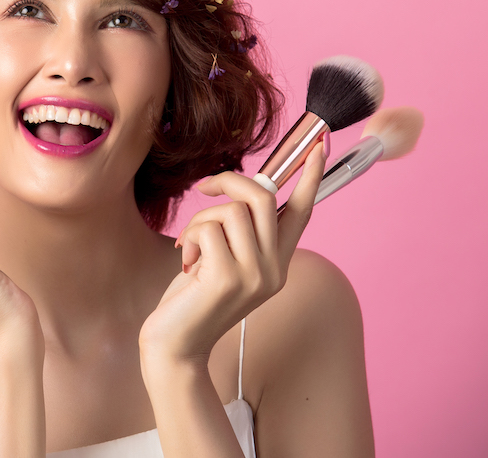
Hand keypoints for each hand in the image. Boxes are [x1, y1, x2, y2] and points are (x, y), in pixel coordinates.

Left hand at [139, 142, 325, 364]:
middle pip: (263, 197)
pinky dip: (190, 237)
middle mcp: (274, 269)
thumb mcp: (224, 260)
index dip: (309, 178)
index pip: (301, 213)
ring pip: (231, 210)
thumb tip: (241, 190)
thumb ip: (239, 232)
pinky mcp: (228, 278)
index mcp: (277, 263)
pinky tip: (187, 262)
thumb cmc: (193, 298)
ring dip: (201, 219)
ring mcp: (255, 275)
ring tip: (191, 247)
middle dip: (230, 180)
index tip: (317, 147)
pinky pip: (208, 228)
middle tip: (205, 186)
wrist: (175, 344)